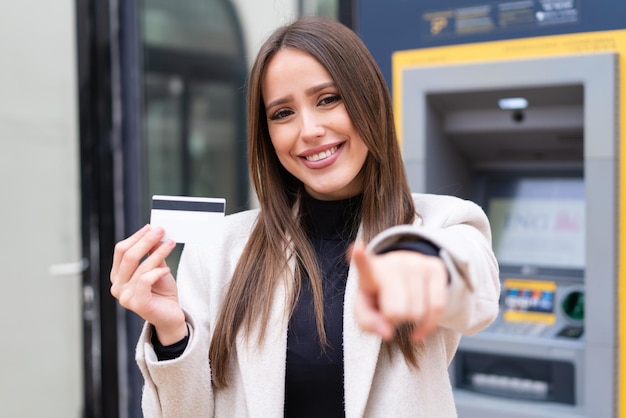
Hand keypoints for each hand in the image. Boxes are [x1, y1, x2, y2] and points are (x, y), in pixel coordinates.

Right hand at [110, 225, 186, 344]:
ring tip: (170, 244)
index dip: (136, 236)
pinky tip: (167, 269)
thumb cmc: (162, 293)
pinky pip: (145, 280)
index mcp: (118, 276)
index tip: (151, 227)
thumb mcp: (158, 268)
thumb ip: (153, 253)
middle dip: (146, 240)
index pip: (121, 251)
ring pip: (140, 267)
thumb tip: (153, 233)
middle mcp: (117, 286)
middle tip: (161, 230)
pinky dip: (157, 271)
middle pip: (128, 256)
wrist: (171, 316)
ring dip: (158, 252)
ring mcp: (125, 296)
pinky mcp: (137, 303)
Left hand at [351, 241, 447, 341]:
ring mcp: (416, 263)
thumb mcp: (365, 310)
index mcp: (369, 272)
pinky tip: (418, 328)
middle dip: (394, 319)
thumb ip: (368, 323)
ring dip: (411, 320)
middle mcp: (393, 263)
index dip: (360, 258)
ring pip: (419, 312)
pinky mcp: (435, 267)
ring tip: (404, 306)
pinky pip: (438, 308)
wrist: (400, 278)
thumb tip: (387, 332)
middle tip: (390, 310)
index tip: (357, 249)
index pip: (364, 266)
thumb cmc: (378, 296)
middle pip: (397, 312)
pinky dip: (428, 325)